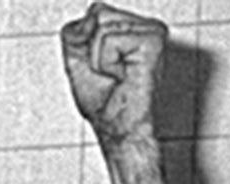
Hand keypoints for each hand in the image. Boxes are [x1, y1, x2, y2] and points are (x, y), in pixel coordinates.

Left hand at [60, 2, 166, 147]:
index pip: (95, 11)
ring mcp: (151, 31)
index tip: (101, 67)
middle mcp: (143, 26)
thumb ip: (75, 30)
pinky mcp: (154, 40)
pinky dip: (107, 62)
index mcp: (129, 28)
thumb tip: (91, 14)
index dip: (86, 42)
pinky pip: (109, 39)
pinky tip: (122, 75)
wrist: (118, 127)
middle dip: (91, 49)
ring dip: (99, 59)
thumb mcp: (76, 59)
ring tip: (116, 75)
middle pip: (98, 12)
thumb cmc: (103, 101)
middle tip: (109, 72)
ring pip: (102, 24)